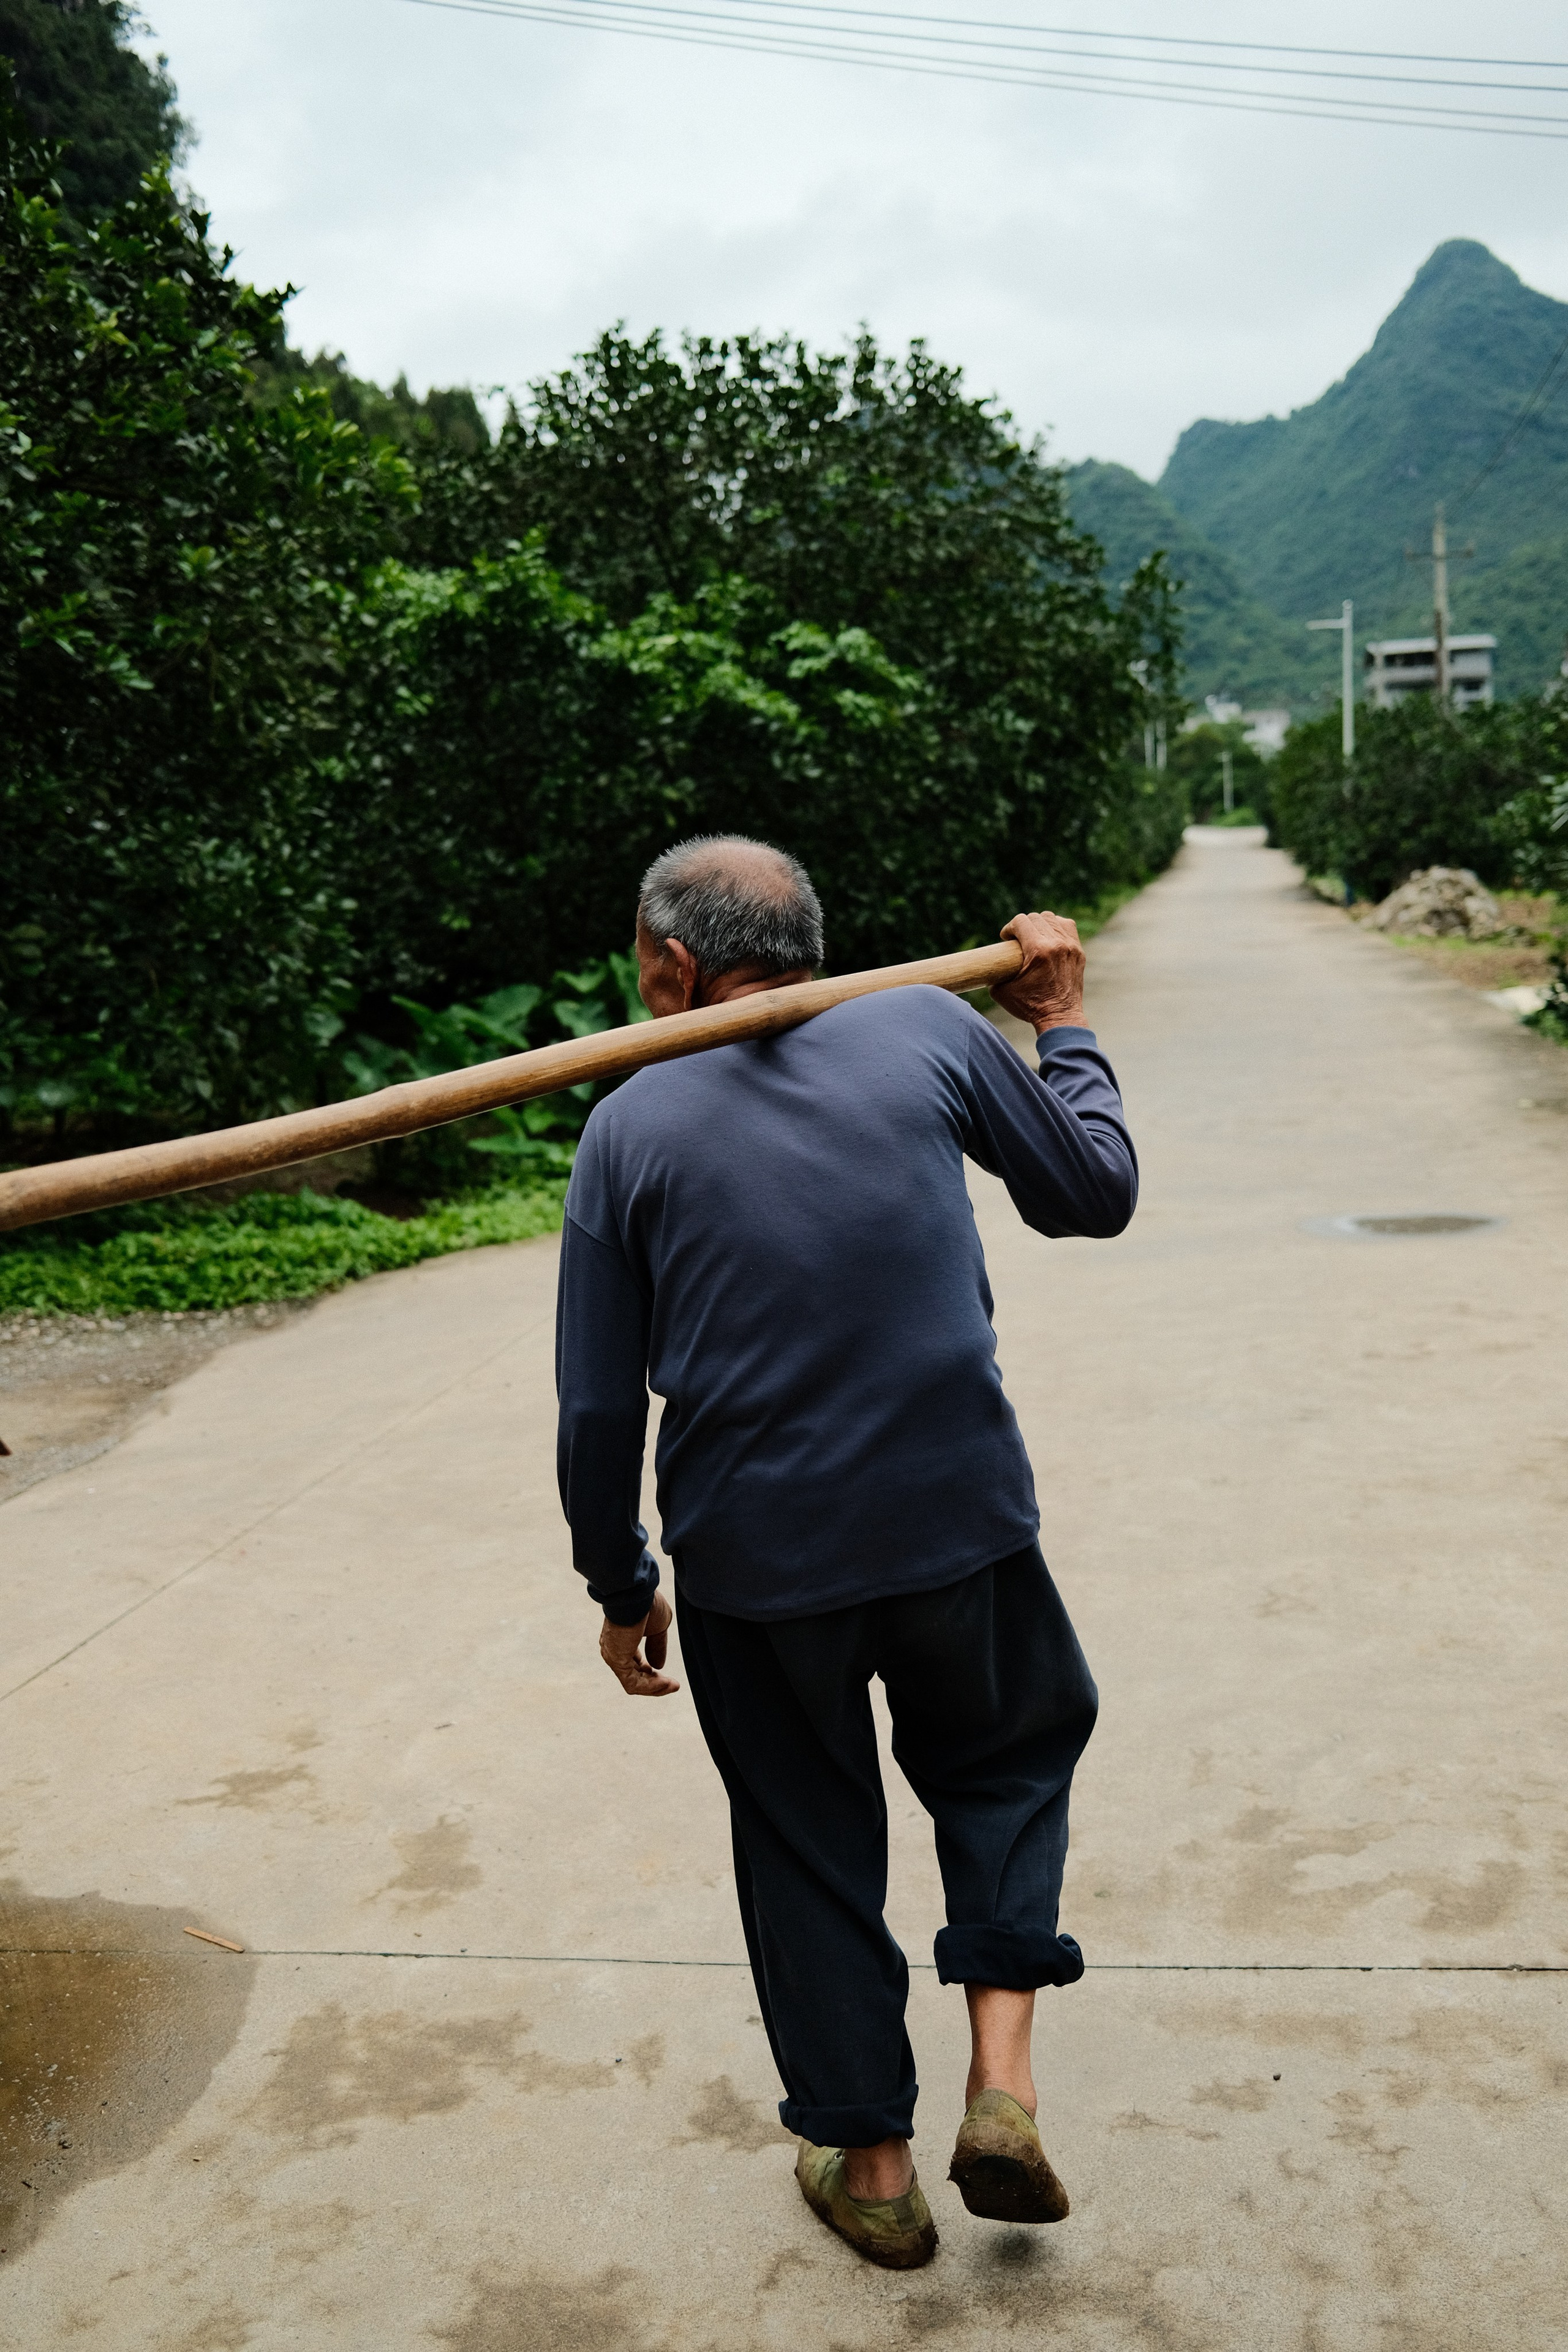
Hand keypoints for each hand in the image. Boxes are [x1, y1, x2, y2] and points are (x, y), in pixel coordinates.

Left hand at [599, 1590, 680, 1696]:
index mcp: (622, 1640)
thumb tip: (658, 1666)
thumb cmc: (645, 1603)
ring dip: (656, 1687)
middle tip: (674, 1684)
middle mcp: (614, 1650)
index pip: (634, 1664)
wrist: (635, 1593)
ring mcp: (613, 1656)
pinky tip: (666, 1682)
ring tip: (674, 1685)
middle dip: (655, 1682)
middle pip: (634, 1676)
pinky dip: (651, 1686)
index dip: (652, 1673)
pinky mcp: (616, 1660)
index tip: (669, 1677)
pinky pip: (633, 1683)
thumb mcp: (658, 1627)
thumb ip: (657, 1646)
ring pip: (634, 1683)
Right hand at [992, 911, 1086, 1033]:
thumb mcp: (1002, 991)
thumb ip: (995, 973)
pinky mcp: (1078, 951)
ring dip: (1039, 924)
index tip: (1006, 939)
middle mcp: (1057, 944)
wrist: (1059, 1018)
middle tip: (1018, 940)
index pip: (1021, 921)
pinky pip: (1067, 926)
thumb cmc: (1030, 1007)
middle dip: (1023, 926)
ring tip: (1033, 937)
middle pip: (1036, 917)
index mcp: (1038, 950)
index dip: (1009, 928)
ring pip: (1052, 919)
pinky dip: (1056, 927)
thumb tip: (990, 965)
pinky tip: (1049, 937)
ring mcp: (1070, 946)